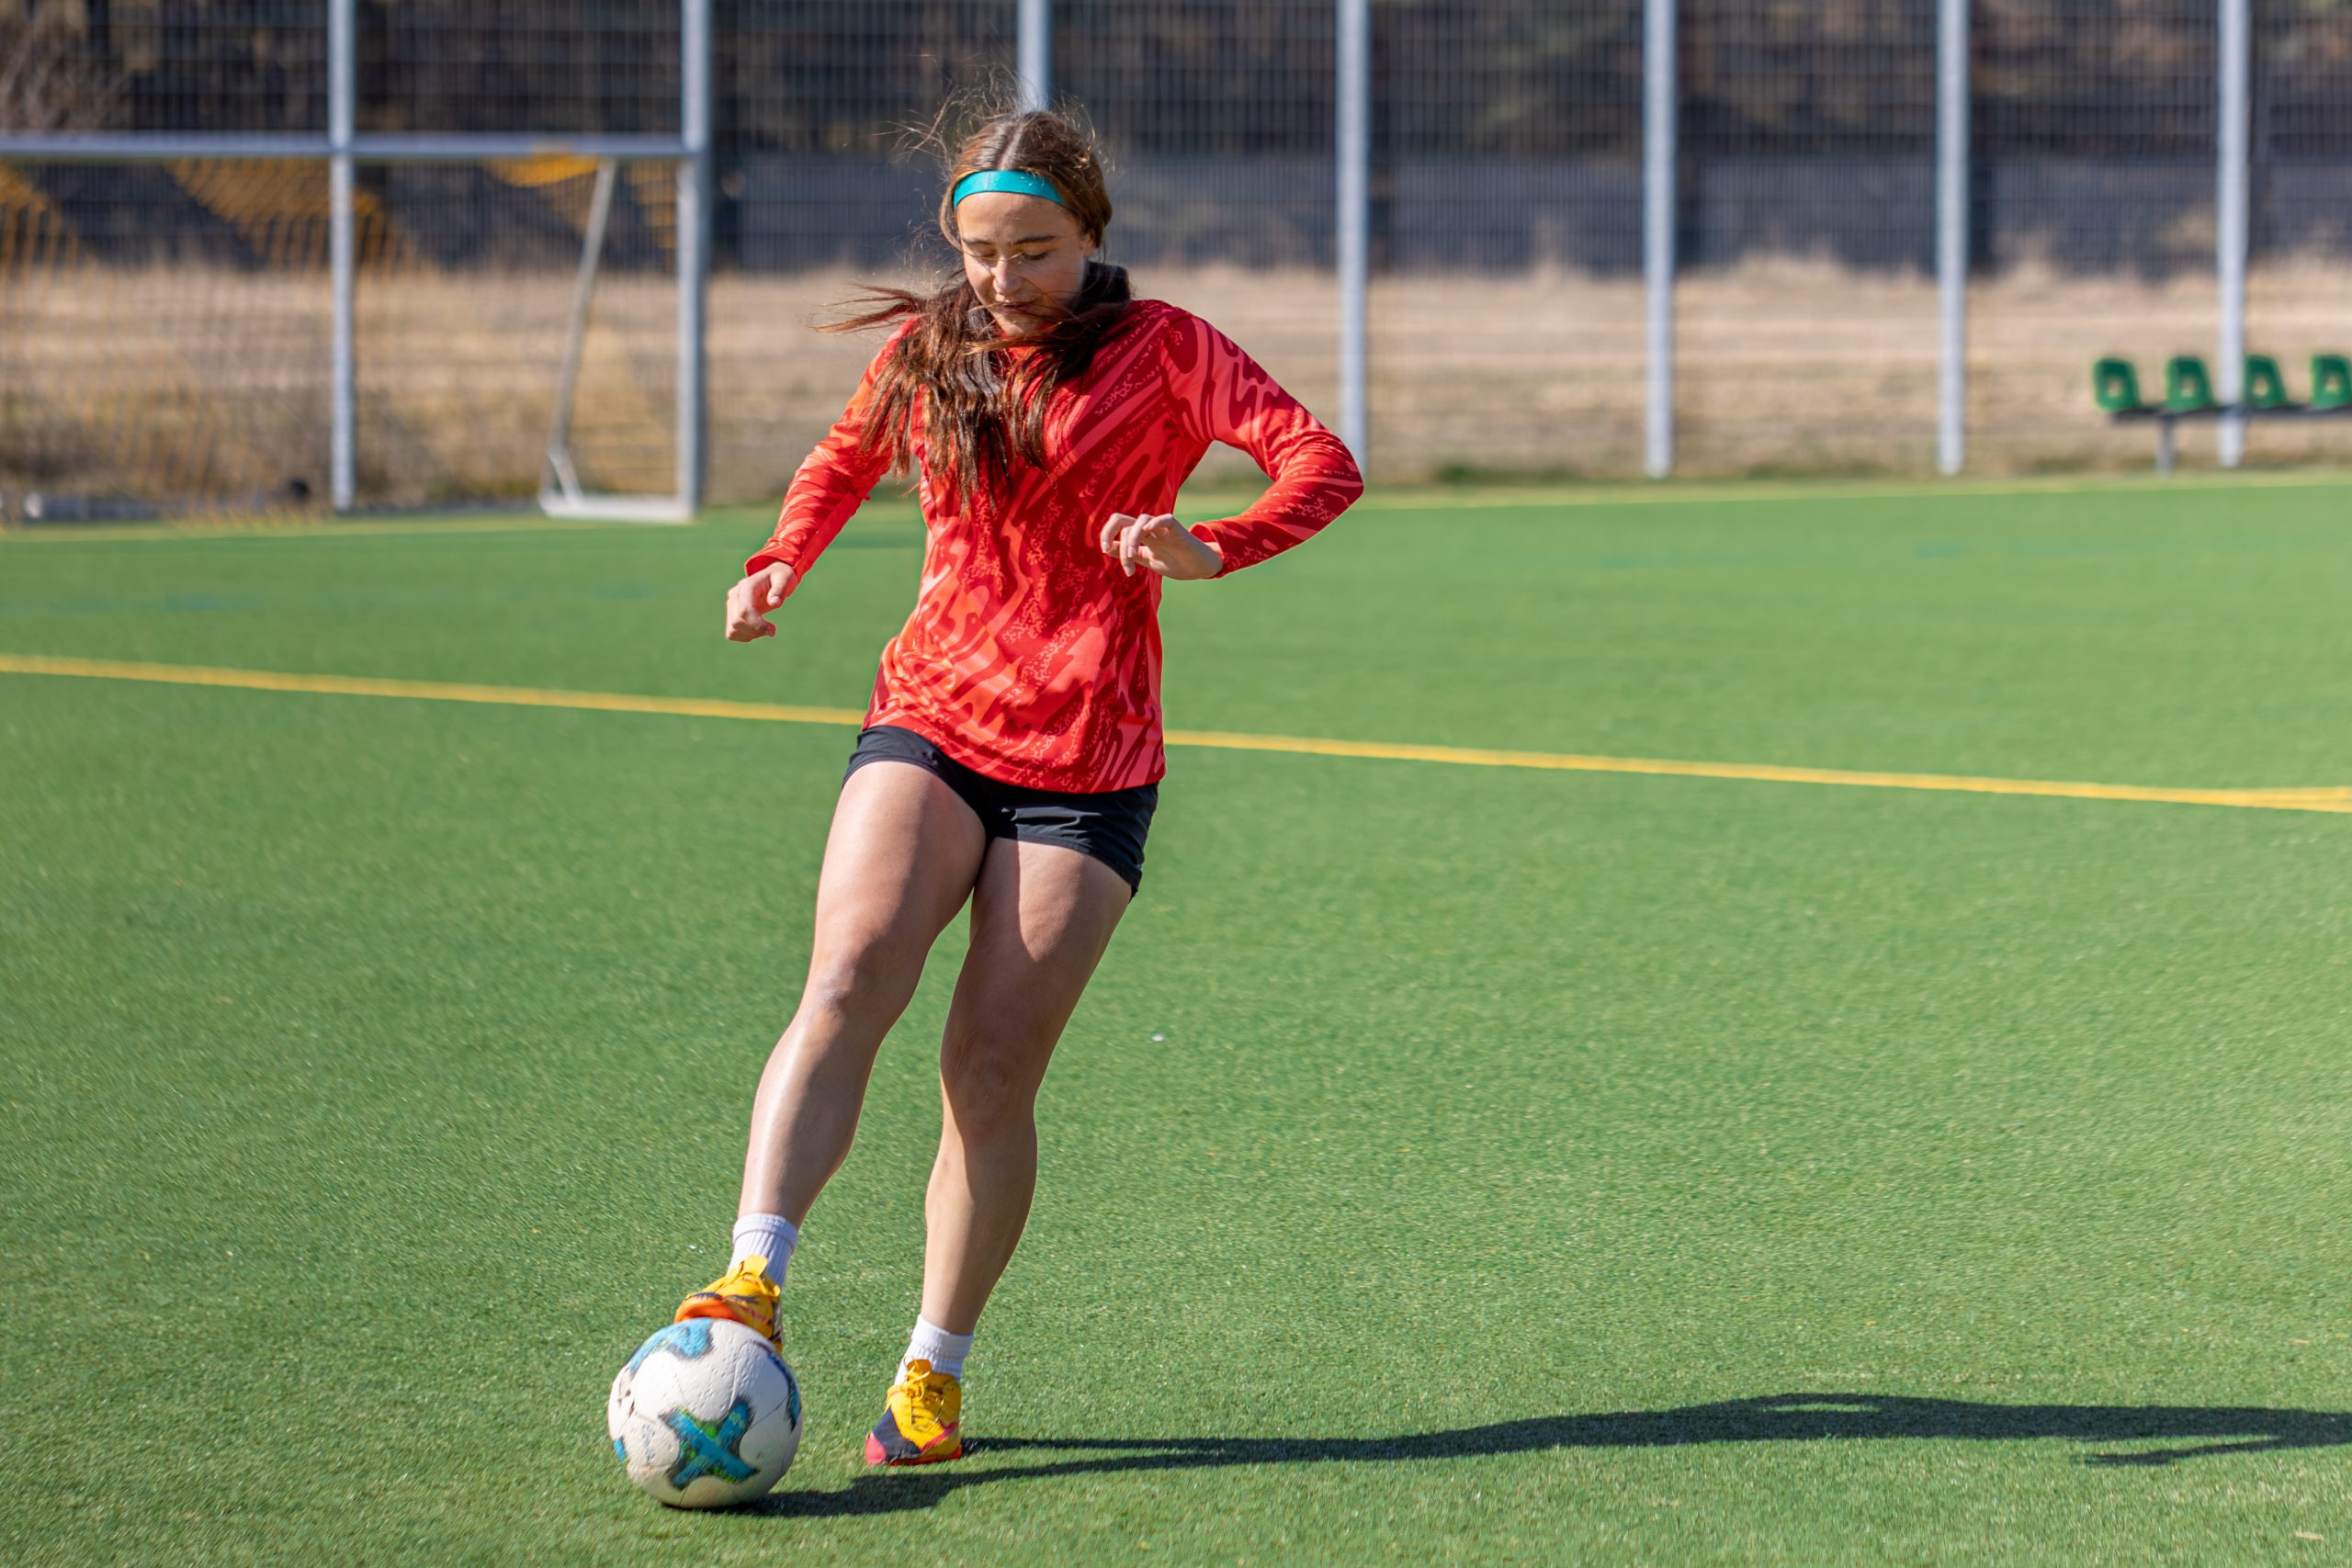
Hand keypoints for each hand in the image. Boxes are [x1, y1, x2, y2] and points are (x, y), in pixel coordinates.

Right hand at [724, 562, 795, 640]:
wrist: (773, 577)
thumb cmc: (780, 577)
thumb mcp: (785, 579)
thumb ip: (780, 590)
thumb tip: (774, 603)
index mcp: (746, 586)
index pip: (744, 610)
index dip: (757, 625)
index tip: (773, 631)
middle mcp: (735, 595)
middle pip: (737, 622)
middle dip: (756, 631)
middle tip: (772, 631)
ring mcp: (731, 604)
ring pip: (733, 629)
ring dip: (751, 635)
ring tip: (766, 629)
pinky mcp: (732, 613)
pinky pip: (732, 632)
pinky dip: (745, 636)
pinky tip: (758, 631)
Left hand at [1097, 512, 1222, 580]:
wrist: (1198, 568)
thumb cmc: (1174, 562)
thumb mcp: (1146, 559)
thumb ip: (1129, 554)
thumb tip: (1106, 548)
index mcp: (1139, 534)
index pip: (1117, 524)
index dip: (1106, 533)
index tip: (1104, 549)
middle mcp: (1148, 528)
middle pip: (1122, 518)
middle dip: (1111, 534)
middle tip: (1110, 551)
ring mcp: (1162, 528)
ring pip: (1140, 520)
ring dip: (1131, 539)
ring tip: (1132, 557)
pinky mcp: (1177, 530)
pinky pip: (1165, 519)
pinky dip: (1155, 522)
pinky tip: (1147, 531)